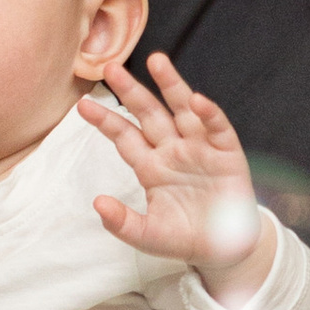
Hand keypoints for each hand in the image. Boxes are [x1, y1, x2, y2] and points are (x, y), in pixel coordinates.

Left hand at [80, 52, 269, 305]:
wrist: (225, 249)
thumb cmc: (185, 238)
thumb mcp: (148, 236)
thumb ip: (122, 223)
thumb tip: (97, 202)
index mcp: (151, 167)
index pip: (124, 136)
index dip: (105, 120)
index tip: (82, 105)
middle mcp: (173, 150)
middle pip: (149, 114)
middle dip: (131, 91)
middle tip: (112, 68)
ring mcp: (200, 148)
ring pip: (182, 110)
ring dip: (171, 85)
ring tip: (157, 60)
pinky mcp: (227, 153)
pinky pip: (217, 128)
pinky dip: (209, 114)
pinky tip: (197, 101)